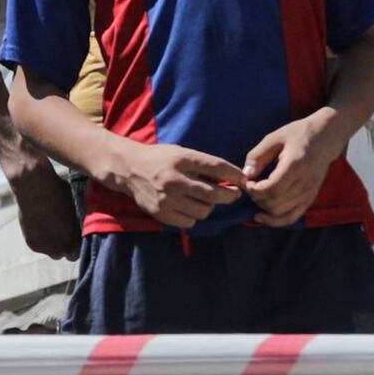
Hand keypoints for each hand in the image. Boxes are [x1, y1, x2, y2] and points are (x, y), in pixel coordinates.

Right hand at [5, 159, 84, 263]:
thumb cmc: (59, 192)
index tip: (77, 234)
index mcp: (76, 241)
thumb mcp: (77, 207)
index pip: (81, 251)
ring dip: (53, 243)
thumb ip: (80, 222)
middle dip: (67, 245)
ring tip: (51, 225)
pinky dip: (40, 238)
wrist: (34, 187)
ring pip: (52, 251)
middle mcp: (61, 250)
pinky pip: (39, 246)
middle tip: (65, 231)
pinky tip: (40, 223)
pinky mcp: (32, 244)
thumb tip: (85, 224)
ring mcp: (45, 249)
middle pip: (68, 255)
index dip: (79, 242)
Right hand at [103, 135, 249, 231]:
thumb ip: (203, 164)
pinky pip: (190, 221)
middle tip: (234, 194)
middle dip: (230, 196)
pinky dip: (195, 215)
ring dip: (210, 206)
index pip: (217, 167)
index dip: (235, 175)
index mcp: (181, 159)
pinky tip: (190, 206)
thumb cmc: (160, 159)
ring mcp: (167, 198)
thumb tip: (232, 179)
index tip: (244, 180)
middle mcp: (174, 179)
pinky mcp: (161, 213)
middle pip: (213, 194)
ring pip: (204, 211)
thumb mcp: (181, 153)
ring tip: (206, 199)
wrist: (128, 169)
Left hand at [235, 110, 356, 228]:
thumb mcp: (274, 138)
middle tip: (251, 186)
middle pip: (274, 202)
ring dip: (262, 206)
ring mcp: (309, 193)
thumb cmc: (297, 135)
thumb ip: (257, 156)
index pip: (272, 188)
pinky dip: (274, 220)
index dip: (254, 189)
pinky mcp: (309, 199)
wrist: (325, 138)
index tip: (247, 181)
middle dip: (256, 198)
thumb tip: (246, 175)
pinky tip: (261, 216)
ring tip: (257, 193)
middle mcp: (305, 182)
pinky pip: (290, 218)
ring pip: (279, 212)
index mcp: (296, 165)